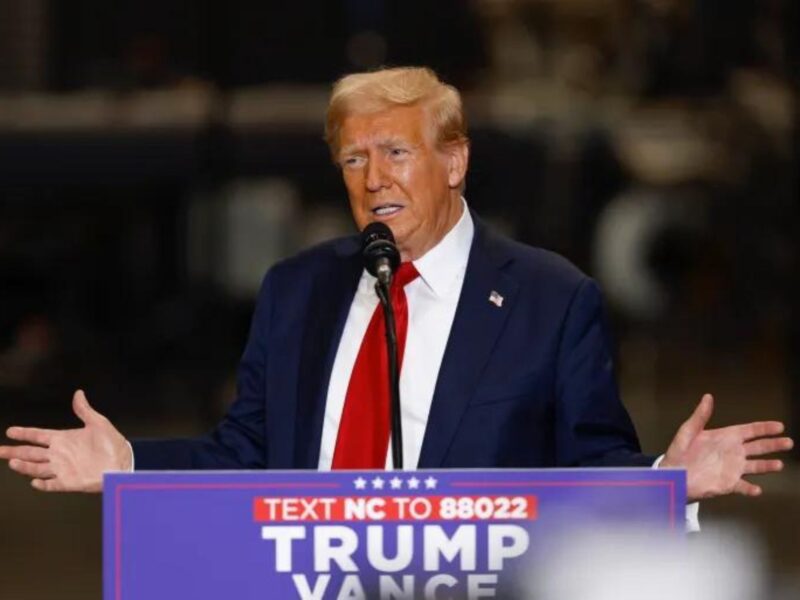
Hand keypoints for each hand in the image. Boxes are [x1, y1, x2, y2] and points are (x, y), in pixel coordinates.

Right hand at [0, 390, 131, 492]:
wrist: (124, 461)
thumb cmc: (112, 443)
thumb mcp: (98, 423)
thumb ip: (84, 410)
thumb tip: (78, 393)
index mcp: (63, 439)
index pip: (39, 435)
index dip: (25, 433)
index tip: (10, 431)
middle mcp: (59, 454)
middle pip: (31, 453)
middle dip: (15, 451)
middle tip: (0, 450)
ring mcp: (63, 469)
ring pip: (37, 468)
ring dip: (25, 466)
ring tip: (13, 461)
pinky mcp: (69, 482)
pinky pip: (53, 484)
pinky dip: (43, 484)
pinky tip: (34, 482)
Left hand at [661, 393, 792, 500]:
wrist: (673, 473)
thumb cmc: (680, 451)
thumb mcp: (689, 430)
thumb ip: (701, 415)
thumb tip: (707, 396)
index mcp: (726, 437)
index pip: (750, 431)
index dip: (764, 428)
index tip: (779, 426)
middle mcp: (733, 452)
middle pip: (759, 447)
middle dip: (774, 445)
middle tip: (788, 442)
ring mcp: (732, 468)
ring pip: (755, 466)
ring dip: (767, 466)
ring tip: (778, 465)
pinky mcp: (728, 484)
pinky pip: (742, 486)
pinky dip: (750, 488)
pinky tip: (757, 489)